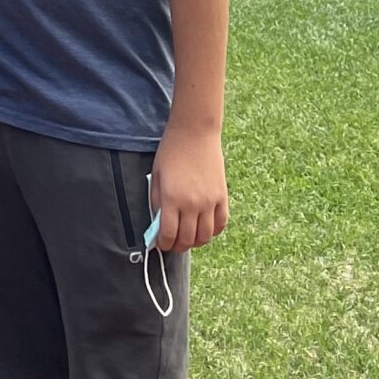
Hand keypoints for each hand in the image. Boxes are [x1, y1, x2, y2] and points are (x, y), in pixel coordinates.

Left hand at [150, 126, 227, 250]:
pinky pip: (220, 224)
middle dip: (178, 246)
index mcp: (172, 198)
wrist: (195, 132)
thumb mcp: (156, 176)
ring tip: (188, 238)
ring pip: (205, 236)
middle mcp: (192, 204)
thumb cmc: (171, 151)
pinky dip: (213, 232)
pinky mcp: (222, 197)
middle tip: (173, 244)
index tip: (161, 244)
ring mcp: (210, 201)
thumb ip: (157, 202)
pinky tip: (204, 229)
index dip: (164, 244)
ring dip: (196, 242)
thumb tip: (159, 224)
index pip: (169, 234)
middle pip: (187, 239)